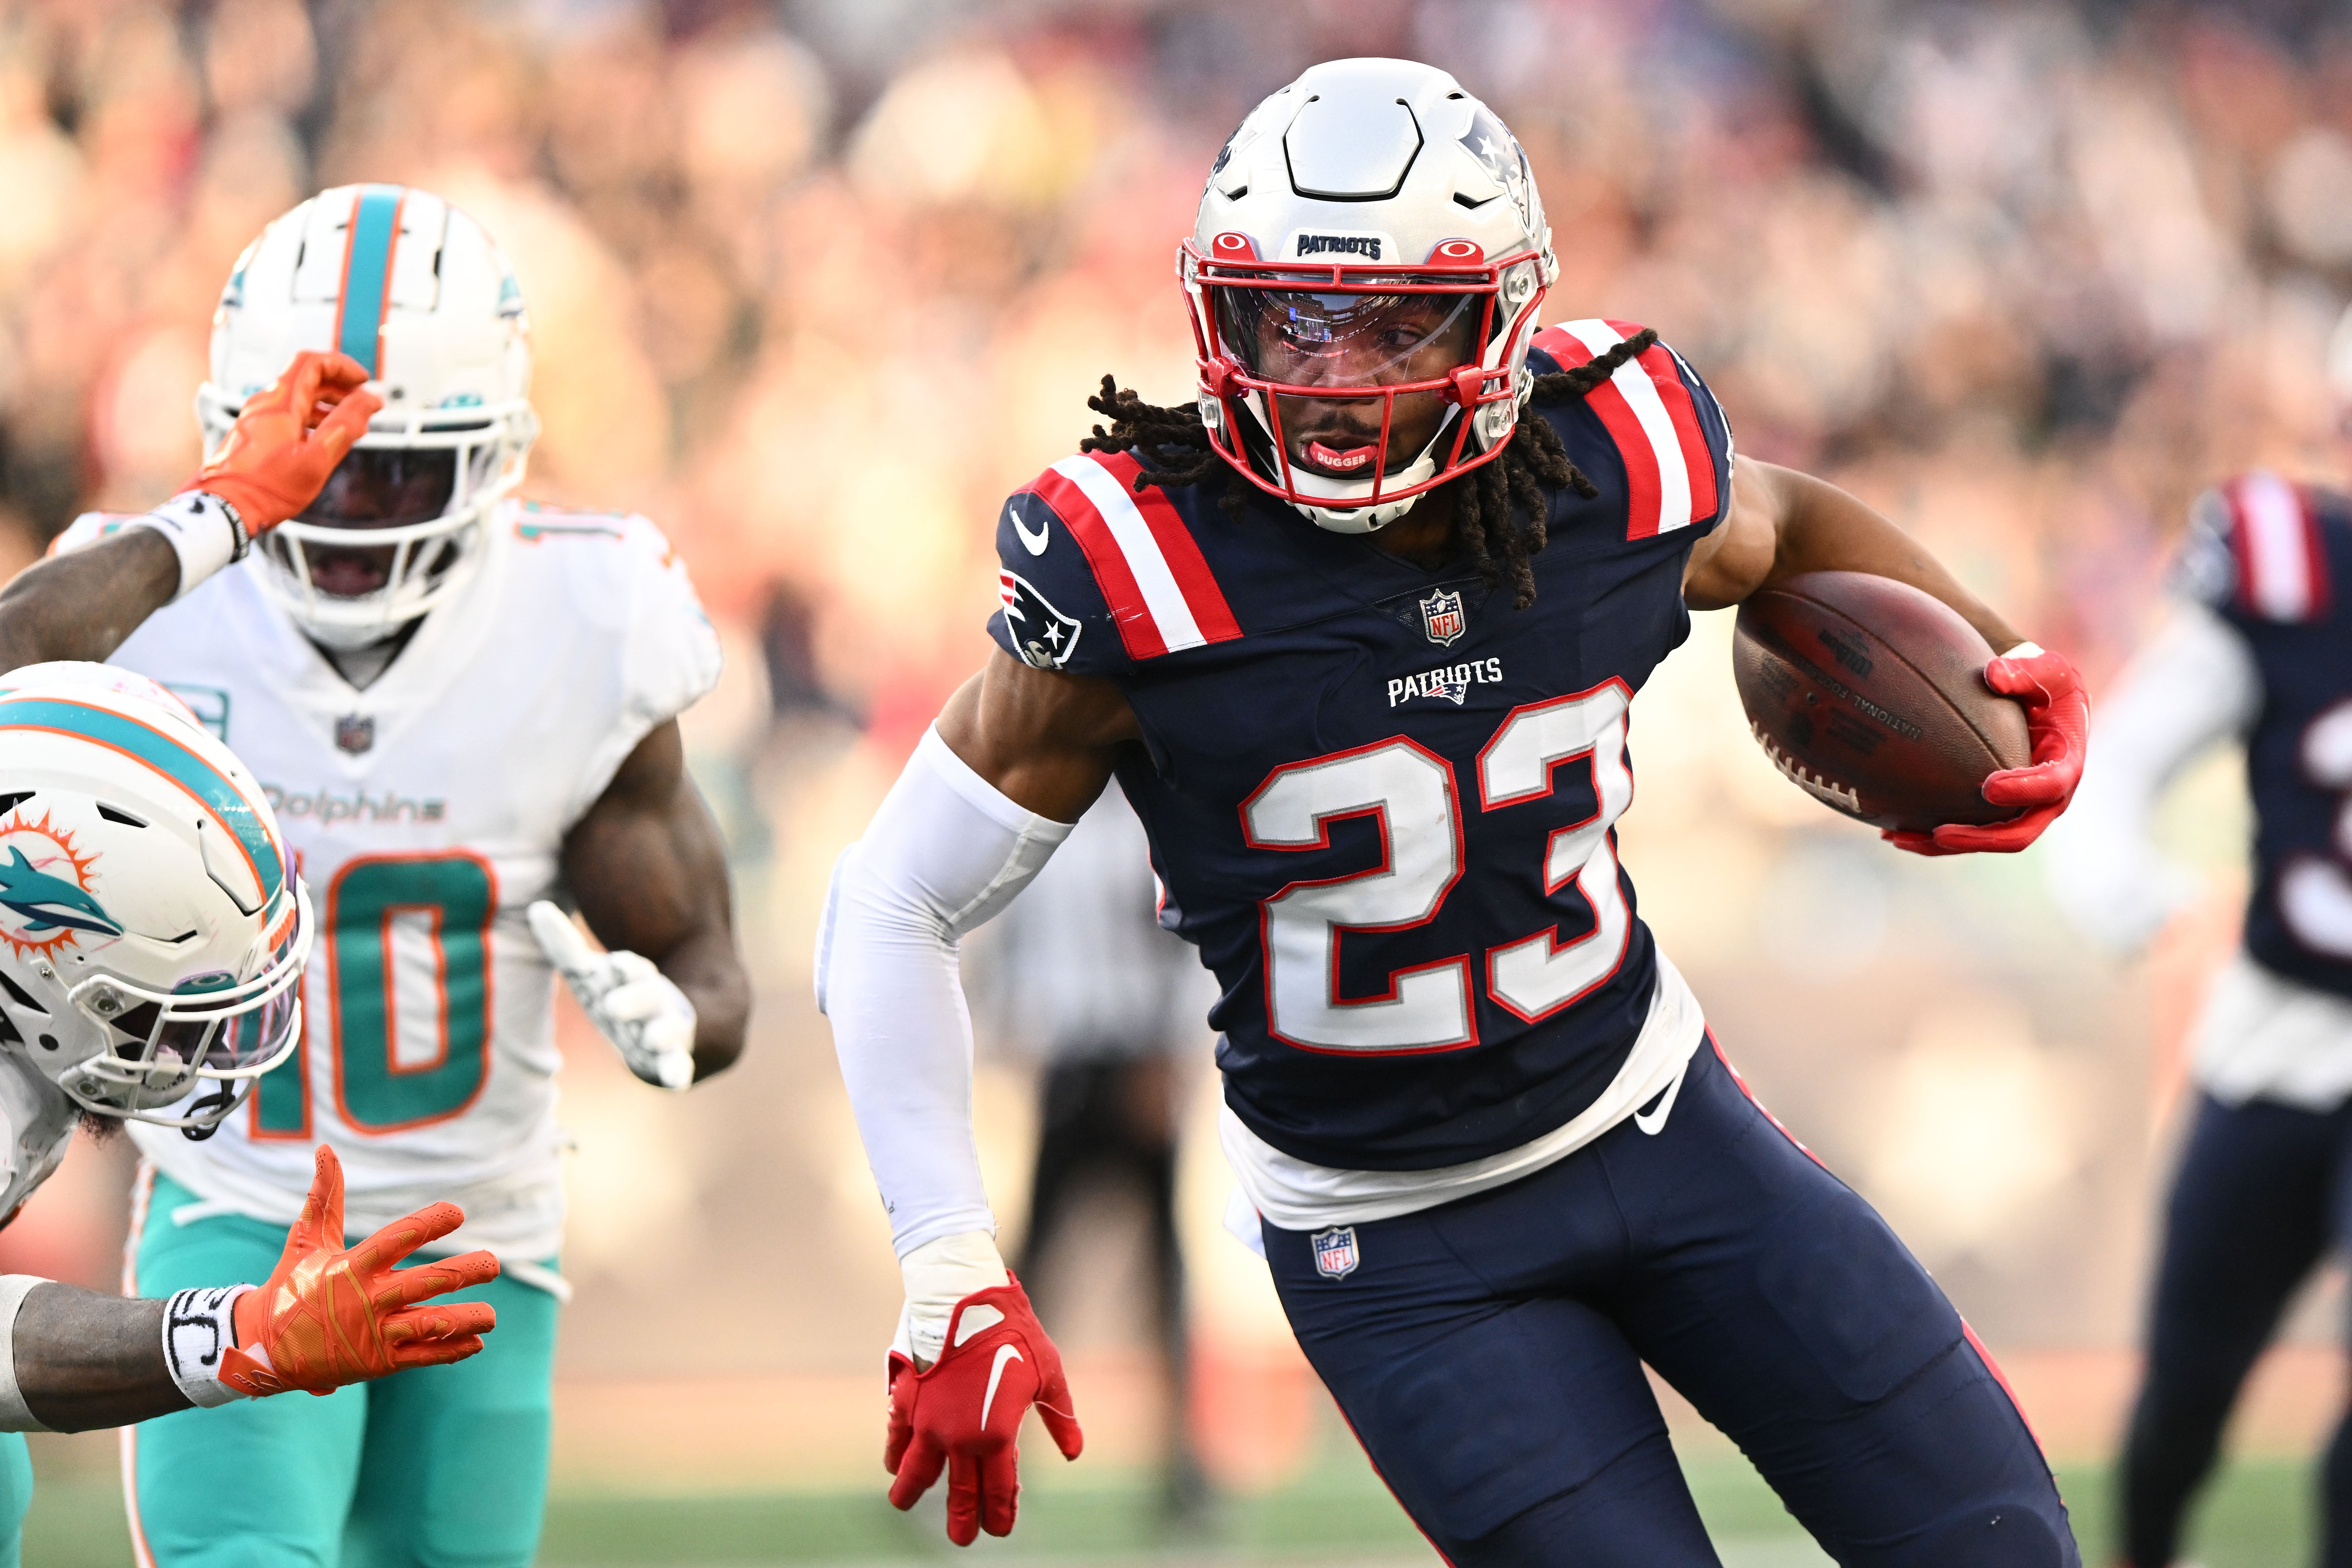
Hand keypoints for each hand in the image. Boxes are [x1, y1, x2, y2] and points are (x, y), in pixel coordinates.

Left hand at [184, 350, 380, 532]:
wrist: (226, 507)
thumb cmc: (268, 487)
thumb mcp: (318, 457)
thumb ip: (347, 425)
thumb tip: (371, 400)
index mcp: (280, 403)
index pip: (313, 363)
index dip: (343, 366)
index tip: (363, 381)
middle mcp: (265, 404)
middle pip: (307, 379)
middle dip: (340, 387)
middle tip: (362, 405)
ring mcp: (257, 418)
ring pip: (298, 397)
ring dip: (327, 404)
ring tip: (348, 424)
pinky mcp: (254, 433)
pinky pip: (287, 414)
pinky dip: (311, 418)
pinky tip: (321, 439)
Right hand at [220, 1145, 497, 1397]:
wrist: (264, 1347)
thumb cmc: (290, 1287)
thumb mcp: (305, 1241)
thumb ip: (324, 1197)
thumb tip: (325, 1149)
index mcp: (352, 1268)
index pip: (397, 1238)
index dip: (428, 1224)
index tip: (457, 1212)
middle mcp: (367, 1300)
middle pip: (425, 1283)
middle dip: (464, 1272)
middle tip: (494, 1264)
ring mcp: (373, 1334)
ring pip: (429, 1324)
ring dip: (465, 1318)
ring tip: (492, 1315)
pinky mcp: (377, 1362)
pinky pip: (421, 1355)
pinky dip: (450, 1350)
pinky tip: (476, 1342)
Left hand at [527, 900, 695, 1089]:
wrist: (662, 1028)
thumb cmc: (618, 995)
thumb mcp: (590, 973)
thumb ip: (565, 946)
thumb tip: (536, 906)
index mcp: (635, 978)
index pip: (632, 968)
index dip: (625, 968)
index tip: (617, 965)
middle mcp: (654, 1002)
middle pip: (649, 996)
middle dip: (636, 998)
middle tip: (613, 1006)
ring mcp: (666, 1031)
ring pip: (669, 1030)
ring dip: (663, 1033)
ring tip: (653, 1039)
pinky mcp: (673, 1059)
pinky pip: (679, 1066)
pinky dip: (678, 1071)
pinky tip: (677, 1080)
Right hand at [885, 1274, 1082, 1543]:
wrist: (968, 1300)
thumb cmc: (1015, 1335)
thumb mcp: (1049, 1375)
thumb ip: (1060, 1418)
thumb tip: (1074, 1453)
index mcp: (997, 1437)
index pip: (998, 1493)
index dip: (1000, 1516)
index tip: (999, 1529)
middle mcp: (959, 1439)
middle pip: (958, 1495)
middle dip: (961, 1521)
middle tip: (962, 1539)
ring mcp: (928, 1423)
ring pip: (915, 1474)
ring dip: (910, 1492)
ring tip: (905, 1503)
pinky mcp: (906, 1402)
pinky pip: (895, 1440)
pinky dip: (894, 1455)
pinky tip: (893, 1463)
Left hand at [1884, 646, 2088, 856]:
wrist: (2043, 702)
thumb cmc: (2046, 684)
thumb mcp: (2046, 671)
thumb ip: (2025, 671)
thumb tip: (1993, 673)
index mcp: (2066, 765)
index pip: (2051, 785)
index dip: (2024, 790)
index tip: (1989, 788)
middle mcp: (2047, 797)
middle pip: (2018, 832)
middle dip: (1979, 838)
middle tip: (1941, 833)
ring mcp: (2020, 809)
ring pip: (1985, 841)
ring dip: (1943, 845)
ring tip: (1899, 838)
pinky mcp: (1995, 812)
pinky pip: (1965, 831)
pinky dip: (1930, 834)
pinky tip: (1891, 831)